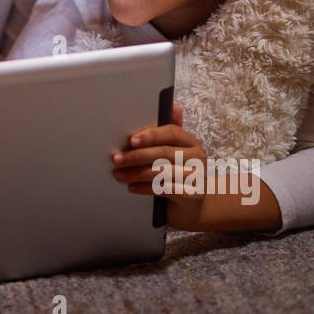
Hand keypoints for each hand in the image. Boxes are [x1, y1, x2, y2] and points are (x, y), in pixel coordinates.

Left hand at [110, 103, 207, 228]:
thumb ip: (169, 134)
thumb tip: (174, 105)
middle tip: (116, 159)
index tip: (130, 140)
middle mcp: (197, 157)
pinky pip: (164, 189)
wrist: (196, 207)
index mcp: (191, 142)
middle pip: (163, 152)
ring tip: (119, 175)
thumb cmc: (181, 175)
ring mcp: (197, 177)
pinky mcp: (192, 195)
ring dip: (136, 173)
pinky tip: (132, 187)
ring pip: (161, 171)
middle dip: (136, 156)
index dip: (150, 134)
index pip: (172, 132)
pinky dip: (144, 188)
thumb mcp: (176, 153)